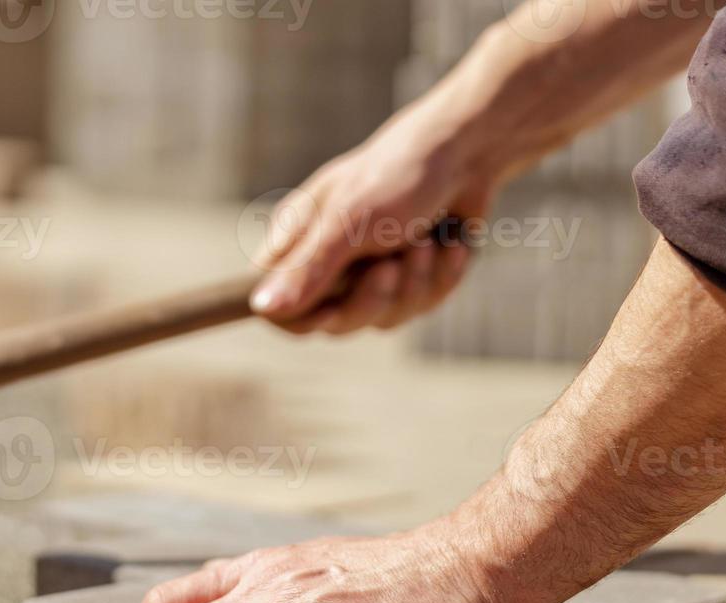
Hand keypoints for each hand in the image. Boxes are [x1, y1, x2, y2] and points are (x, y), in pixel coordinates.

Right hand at [248, 101, 504, 334]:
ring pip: (383, 319)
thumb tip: (259, 307)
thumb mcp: (348, 221)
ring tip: (426, 241)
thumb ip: (307, 268)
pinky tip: (449, 245)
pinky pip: (420, 306)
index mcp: (298, 243)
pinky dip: (440, 276)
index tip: (332, 308)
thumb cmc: (398, 176)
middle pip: (335, 324)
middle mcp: (329, 264)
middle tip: (391, 265)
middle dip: (372, 297)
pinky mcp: (410, 281)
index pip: (279, 310)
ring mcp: (370, 276)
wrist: (466, 155)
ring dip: (414, 282)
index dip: (302, 319)